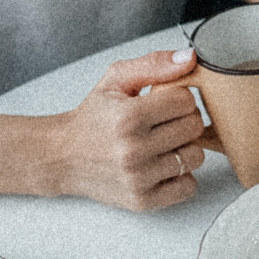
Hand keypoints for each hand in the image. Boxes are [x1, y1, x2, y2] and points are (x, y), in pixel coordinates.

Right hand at [49, 46, 205, 210]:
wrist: (63, 156)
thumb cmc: (93, 116)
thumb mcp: (116, 79)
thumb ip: (154, 63)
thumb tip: (190, 58)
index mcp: (128, 117)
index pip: (186, 101)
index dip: (179, 97)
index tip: (165, 101)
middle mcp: (133, 150)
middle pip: (193, 128)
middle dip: (183, 119)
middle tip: (165, 121)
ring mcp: (138, 179)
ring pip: (195, 157)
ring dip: (184, 147)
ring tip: (163, 142)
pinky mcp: (141, 201)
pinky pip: (188, 187)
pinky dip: (182, 175)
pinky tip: (163, 164)